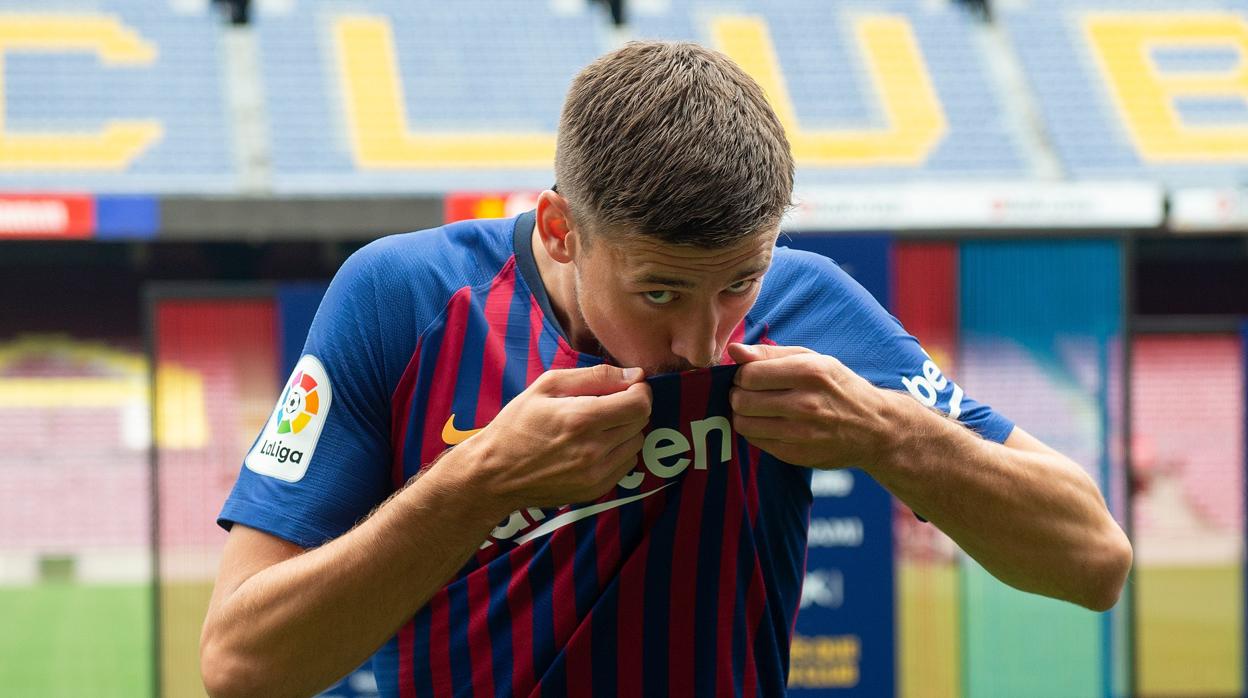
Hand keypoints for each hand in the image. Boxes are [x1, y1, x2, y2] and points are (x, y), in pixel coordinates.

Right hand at [457, 364, 652, 512]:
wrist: (494, 473)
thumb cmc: (517, 424)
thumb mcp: (547, 386)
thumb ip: (595, 376)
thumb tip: (635, 375)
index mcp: (581, 419)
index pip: (639, 404)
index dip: (639, 391)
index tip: (628, 387)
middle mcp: (593, 450)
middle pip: (641, 422)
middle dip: (631, 408)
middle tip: (606, 404)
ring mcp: (596, 475)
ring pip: (636, 443)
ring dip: (626, 430)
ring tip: (597, 426)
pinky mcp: (595, 490)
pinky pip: (626, 464)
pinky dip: (618, 451)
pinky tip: (593, 446)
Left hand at [726, 343, 896, 470]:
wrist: (874, 428)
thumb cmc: (839, 387)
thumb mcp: (814, 360)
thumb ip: (771, 353)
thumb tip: (734, 349)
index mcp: (810, 373)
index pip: (749, 374)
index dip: (742, 374)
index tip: (750, 376)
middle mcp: (806, 404)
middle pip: (742, 400)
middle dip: (738, 394)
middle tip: (749, 393)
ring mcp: (802, 433)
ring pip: (744, 424)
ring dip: (743, 414)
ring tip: (757, 408)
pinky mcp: (797, 455)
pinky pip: (756, 442)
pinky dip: (756, 431)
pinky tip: (770, 423)